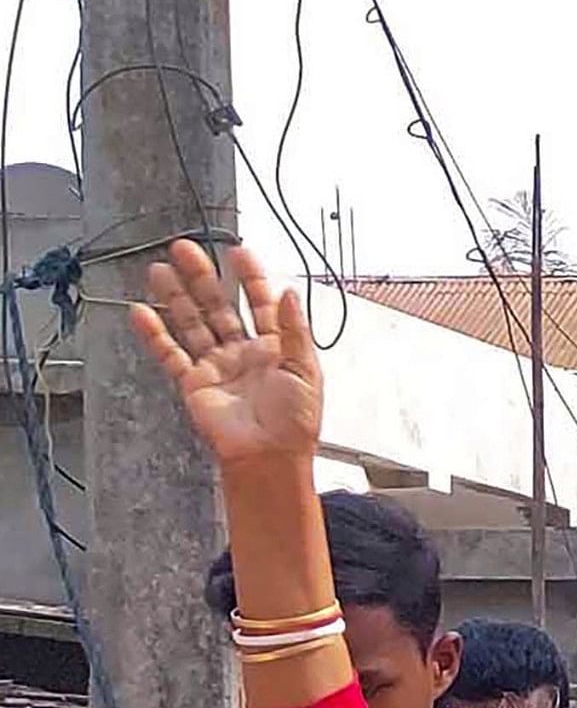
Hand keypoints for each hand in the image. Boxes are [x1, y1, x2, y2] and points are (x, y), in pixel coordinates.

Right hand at [130, 240, 321, 471]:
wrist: (270, 457)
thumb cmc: (295, 424)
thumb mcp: (306, 372)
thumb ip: (295, 330)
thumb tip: (291, 293)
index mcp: (275, 349)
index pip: (260, 303)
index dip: (250, 277)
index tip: (238, 251)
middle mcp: (243, 353)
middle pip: (218, 306)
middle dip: (202, 277)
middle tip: (185, 249)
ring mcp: (217, 366)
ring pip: (192, 323)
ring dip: (175, 297)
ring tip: (160, 270)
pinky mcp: (194, 383)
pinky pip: (170, 354)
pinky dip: (155, 334)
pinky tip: (140, 312)